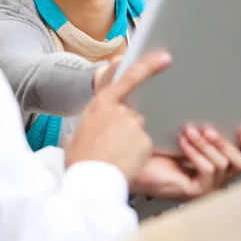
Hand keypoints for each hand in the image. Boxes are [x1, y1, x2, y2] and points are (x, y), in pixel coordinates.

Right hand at [65, 51, 171, 184]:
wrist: (89, 182)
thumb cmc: (79, 160)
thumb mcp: (76, 135)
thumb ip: (88, 125)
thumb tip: (86, 130)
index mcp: (101, 103)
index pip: (128, 78)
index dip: (149, 65)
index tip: (164, 58)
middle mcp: (120, 110)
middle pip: (132, 112)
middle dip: (125, 127)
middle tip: (110, 145)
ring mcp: (134, 124)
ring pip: (138, 130)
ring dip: (131, 141)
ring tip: (115, 156)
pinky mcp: (145, 141)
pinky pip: (145, 145)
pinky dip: (138, 153)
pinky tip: (125, 162)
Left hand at [130, 125, 240, 200]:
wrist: (129, 161)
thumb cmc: (152, 144)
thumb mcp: (181, 127)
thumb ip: (196, 116)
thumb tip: (207, 94)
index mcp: (216, 158)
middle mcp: (216, 174)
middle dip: (227, 143)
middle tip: (209, 129)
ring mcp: (207, 185)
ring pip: (223, 165)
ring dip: (207, 145)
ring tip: (190, 131)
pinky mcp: (195, 191)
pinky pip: (207, 171)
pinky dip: (195, 154)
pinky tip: (182, 143)